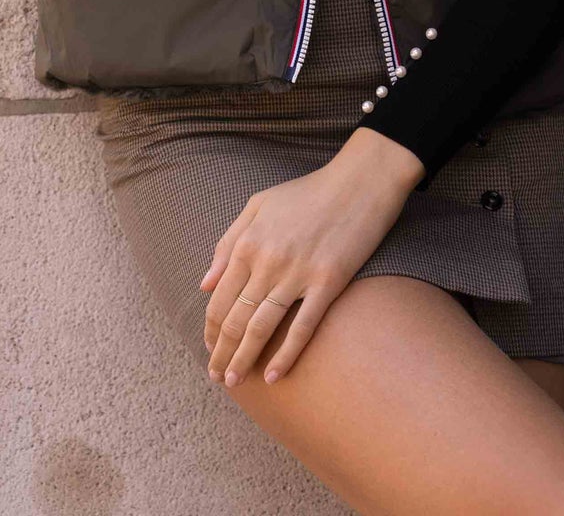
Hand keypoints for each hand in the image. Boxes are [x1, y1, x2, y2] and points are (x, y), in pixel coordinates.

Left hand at [200, 128, 422, 388]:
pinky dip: (286, 355)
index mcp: (248, 243)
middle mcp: (267, 261)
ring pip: (262, 328)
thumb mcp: (258, 204)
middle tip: (217, 377)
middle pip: (235, 319)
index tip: (209, 349)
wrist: (359, 180)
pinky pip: (302, 327)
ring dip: (244, 359)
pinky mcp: (328, 282)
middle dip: (222, 353)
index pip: (219, 299)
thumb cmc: (308, 191)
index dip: (211, 330)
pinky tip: (274, 376)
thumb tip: (204, 283)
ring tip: (235, 382)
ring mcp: (298, 274)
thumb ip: (228, 242)